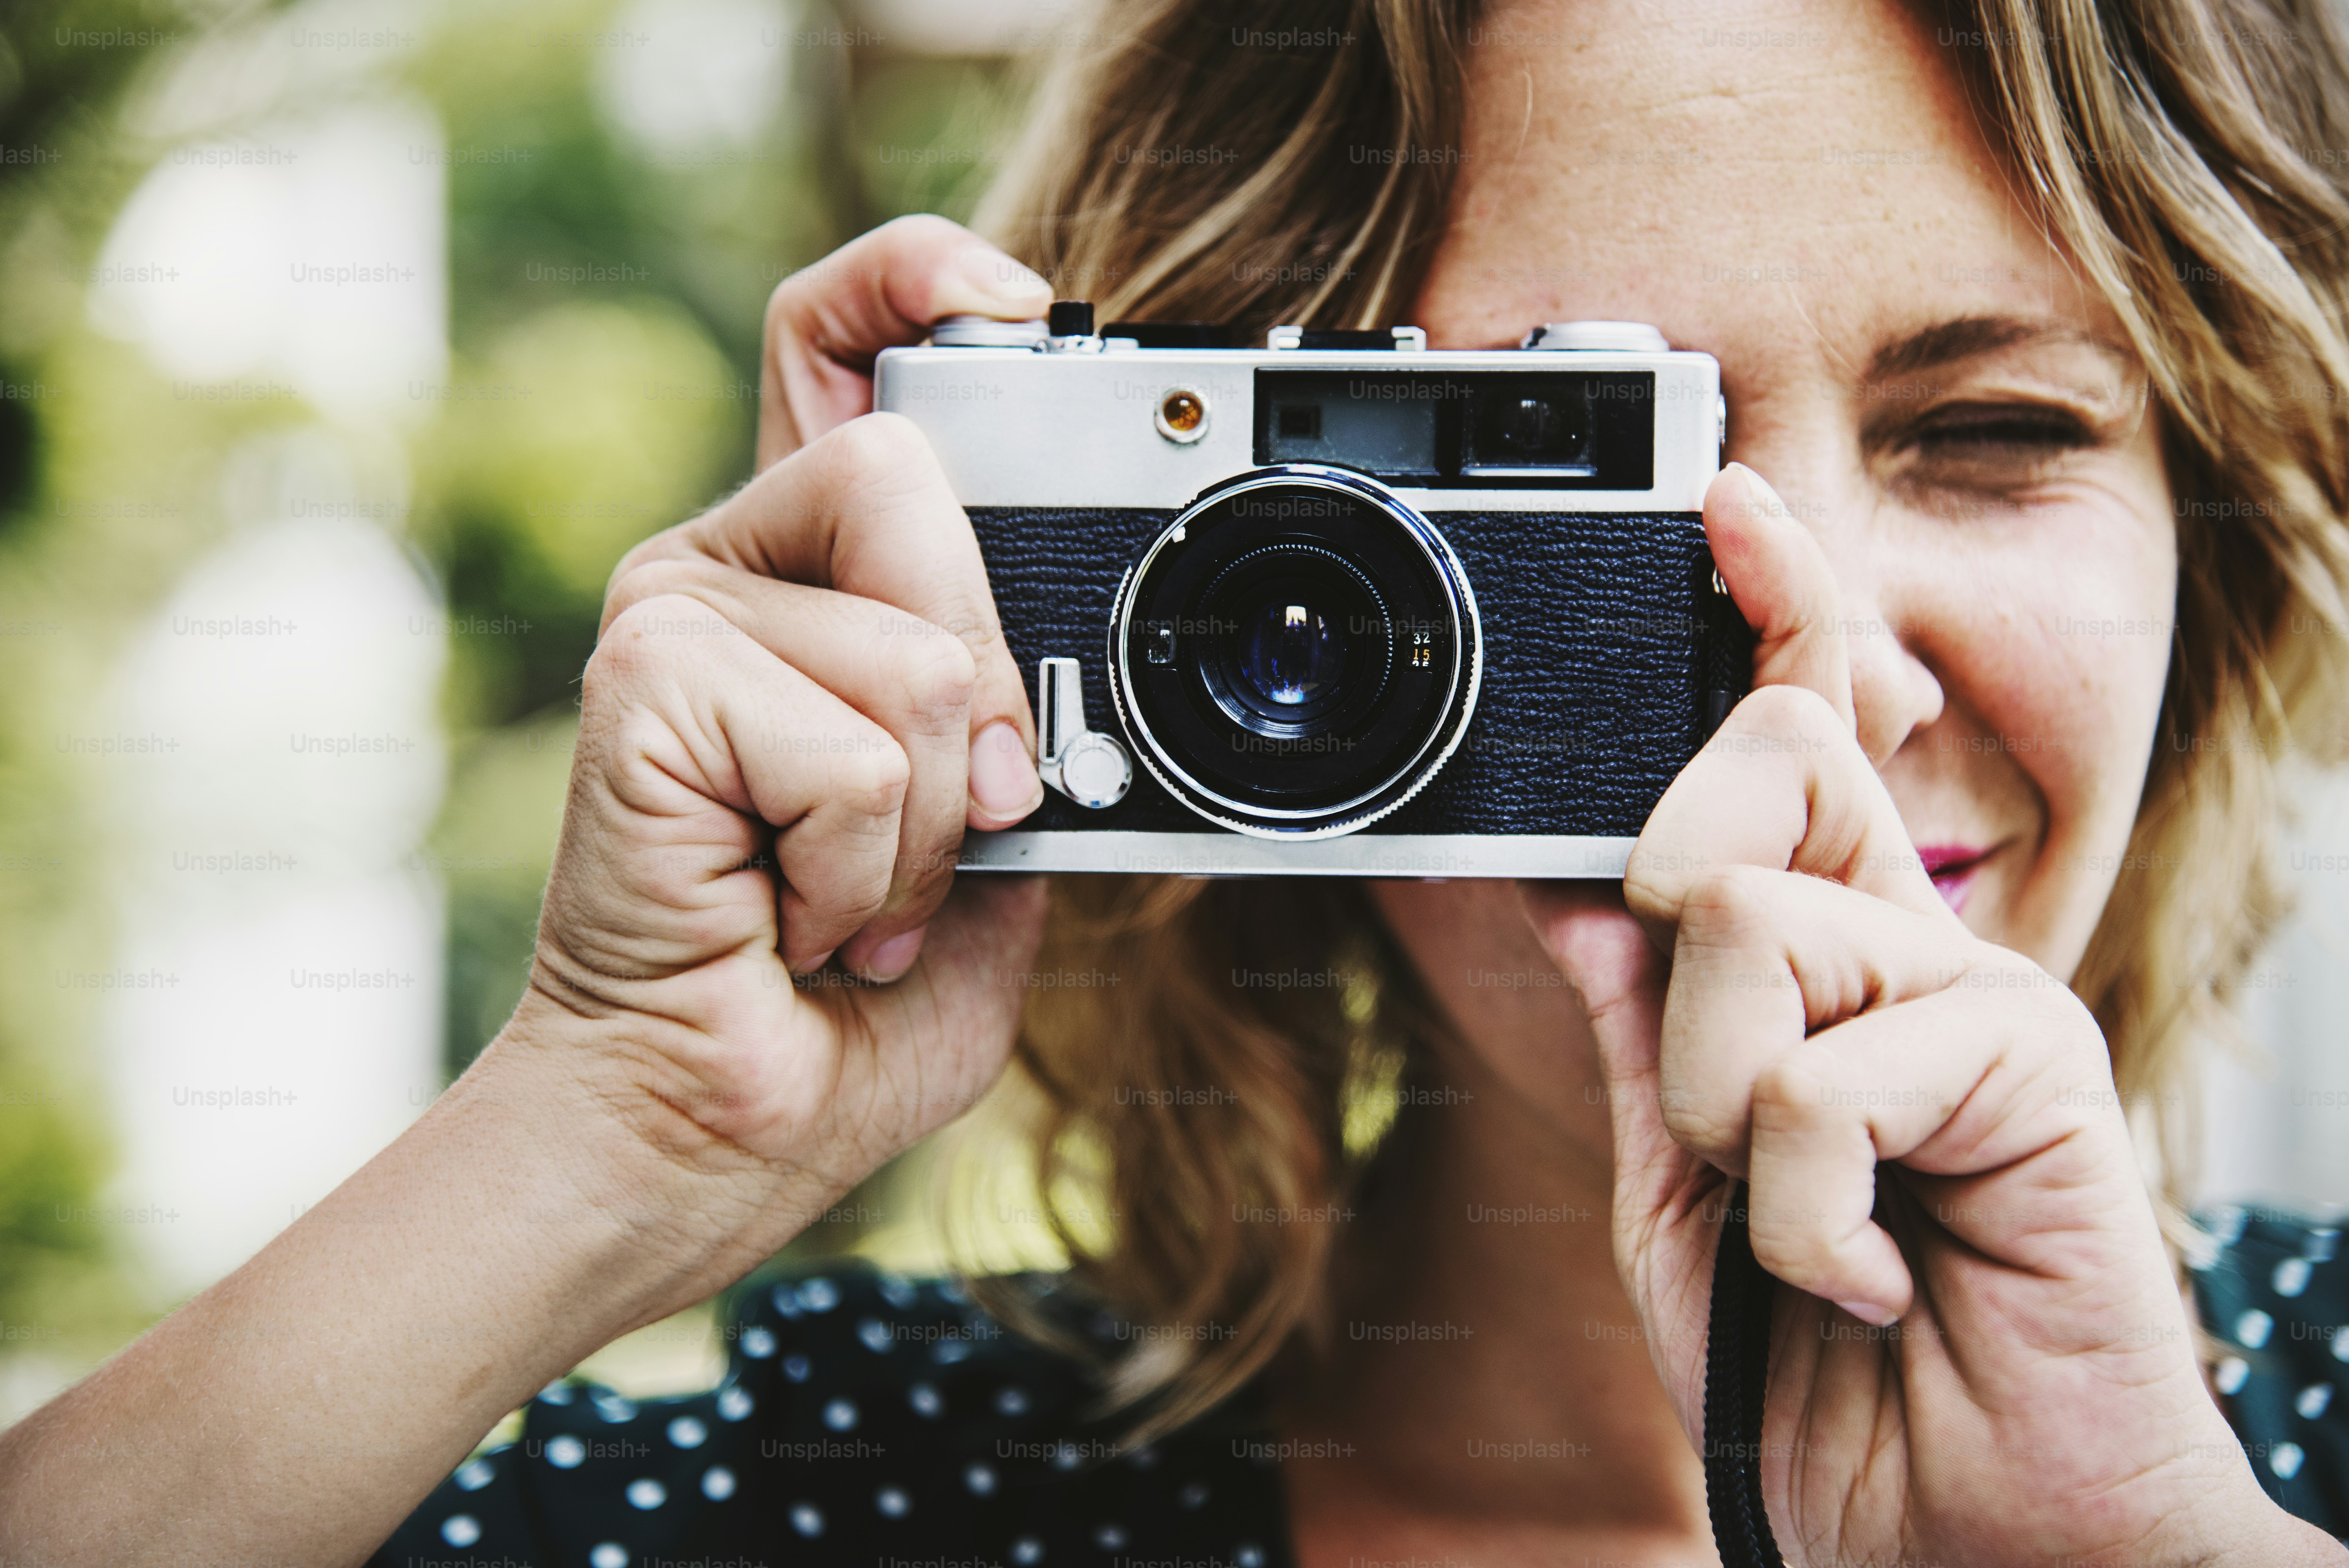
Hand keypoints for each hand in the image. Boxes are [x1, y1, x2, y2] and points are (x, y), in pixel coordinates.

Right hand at [501, 216, 1060, 1300]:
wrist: (703, 1137)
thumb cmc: (831, 1017)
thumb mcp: (983, 866)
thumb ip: (1012, 745)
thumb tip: (1045, 693)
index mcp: (808, 589)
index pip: (835, 351)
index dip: (914, 280)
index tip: (1010, 298)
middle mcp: (725, 571)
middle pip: (917, 483)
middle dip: (981, 700)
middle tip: (935, 837)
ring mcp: (669, 614)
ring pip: (915, 649)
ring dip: (930, 825)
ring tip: (849, 904)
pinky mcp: (641, 684)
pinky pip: (851, 746)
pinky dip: (861, 868)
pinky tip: (792, 917)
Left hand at [1519, 464, 2338, 1565]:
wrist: (1952, 1521)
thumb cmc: (1816, 1360)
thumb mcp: (1683, 1182)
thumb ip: (1644, 1027)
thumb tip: (1574, 890)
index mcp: (1824, 960)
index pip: (1793, 740)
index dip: (1765, 610)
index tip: (1722, 502)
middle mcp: (1906, 942)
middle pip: (1754, 775)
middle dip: (1677, 912)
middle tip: (1729, 1098)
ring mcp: (1976, 989)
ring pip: (1746, 933)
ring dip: (1725, 1120)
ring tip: (1802, 1229)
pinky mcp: (2029, 1057)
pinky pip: (1822, 1073)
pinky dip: (1799, 1214)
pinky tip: (1862, 1277)